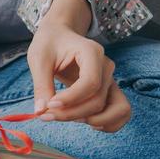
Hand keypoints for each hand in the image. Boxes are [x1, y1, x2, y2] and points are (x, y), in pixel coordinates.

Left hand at [26, 0, 131, 131]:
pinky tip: (83, 120)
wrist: (60, 35)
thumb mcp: (38, 59)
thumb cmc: (49, 44)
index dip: (71, 99)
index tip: (49, 105)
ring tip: (68, 117)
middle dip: (73, 113)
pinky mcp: (110, 90)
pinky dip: (107, 123)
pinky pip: (120, 112)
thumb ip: (41, 85)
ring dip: (94, 120)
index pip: (90, 83)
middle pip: (98, 100)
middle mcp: (106, 67)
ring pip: (116, 109)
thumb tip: (41, 112)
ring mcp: (111, 79)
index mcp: (92, 52)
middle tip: (46, 114)